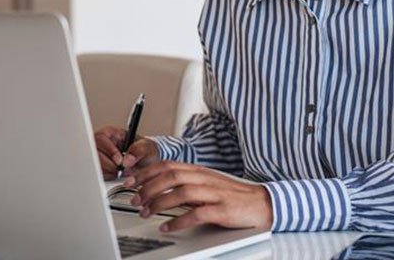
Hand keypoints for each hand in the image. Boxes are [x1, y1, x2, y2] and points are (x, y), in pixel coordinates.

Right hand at [94, 125, 157, 179]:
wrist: (146, 162)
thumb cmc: (145, 151)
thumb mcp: (147, 148)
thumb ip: (138, 151)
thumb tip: (127, 159)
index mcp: (112, 133)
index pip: (102, 138)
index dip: (109, 150)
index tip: (119, 161)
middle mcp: (102, 142)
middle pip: (94, 152)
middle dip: (108, 164)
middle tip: (120, 169)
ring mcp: (98, 154)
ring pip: (94, 164)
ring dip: (108, 171)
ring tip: (120, 171)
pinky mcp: (97, 165)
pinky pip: (96, 172)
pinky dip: (106, 176)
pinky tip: (115, 174)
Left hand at [124, 161, 272, 231]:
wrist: (262, 203)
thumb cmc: (231, 196)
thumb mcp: (205, 184)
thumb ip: (184, 184)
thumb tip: (157, 188)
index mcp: (198, 171)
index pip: (167, 166)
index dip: (146, 172)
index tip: (130, 181)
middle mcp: (204, 179)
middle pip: (170, 177)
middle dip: (148, 187)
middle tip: (135, 199)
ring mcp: (214, 194)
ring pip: (181, 193)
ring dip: (159, 203)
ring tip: (146, 212)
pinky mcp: (222, 210)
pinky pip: (197, 214)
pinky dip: (179, 221)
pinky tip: (167, 227)